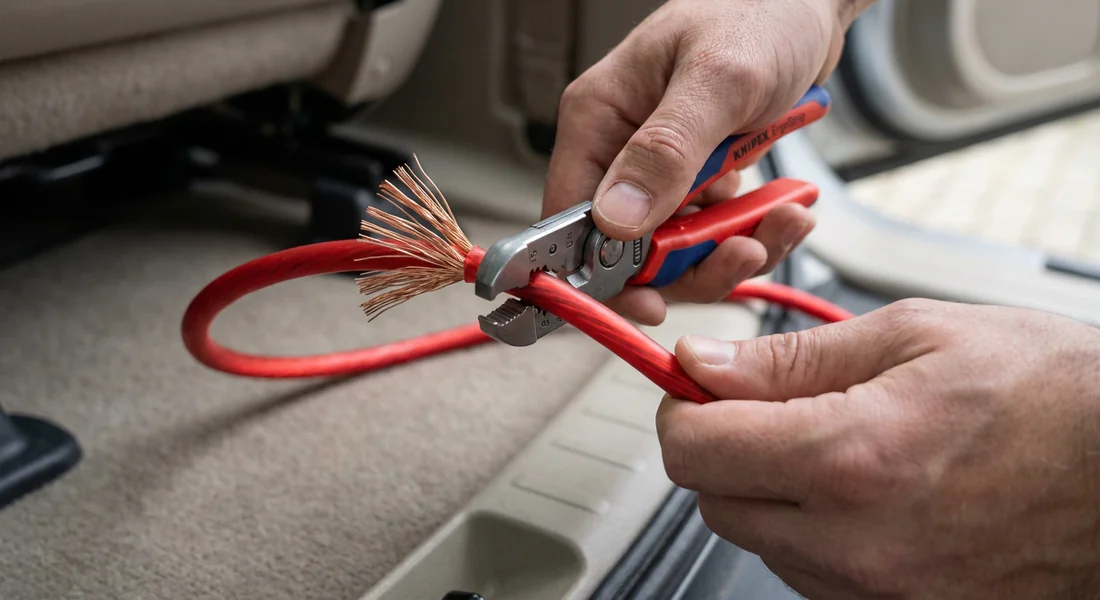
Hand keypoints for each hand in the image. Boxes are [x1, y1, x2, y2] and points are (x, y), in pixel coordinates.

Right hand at [542, 0, 871, 324]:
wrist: (813, 1)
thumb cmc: (762, 13)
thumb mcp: (719, 80)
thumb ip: (666, 150)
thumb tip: (615, 219)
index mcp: (599, 118)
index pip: (569, 217)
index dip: (600, 272)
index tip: (648, 301)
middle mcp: (620, 149)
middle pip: (627, 249)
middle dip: (688, 264)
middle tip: (742, 252)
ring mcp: (660, 168)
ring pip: (674, 250)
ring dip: (730, 250)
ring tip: (780, 223)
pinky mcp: (698, 179)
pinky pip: (711, 234)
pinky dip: (751, 234)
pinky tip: (785, 210)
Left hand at [656, 299, 1099, 598]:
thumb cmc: (1055, 396)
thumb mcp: (916, 336)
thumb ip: (791, 359)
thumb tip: (705, 364)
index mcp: (852, 458)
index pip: (693, 448)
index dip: (684, 404)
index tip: (701, 380)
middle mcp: (855, 543)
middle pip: (712, 498)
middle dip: (721, 444)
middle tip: (768, 401)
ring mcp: (879, 591)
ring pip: (757, 537)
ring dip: (766, 486)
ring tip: (835, 439)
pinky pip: (809, 571)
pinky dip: (810, 526)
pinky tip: (862, 485)